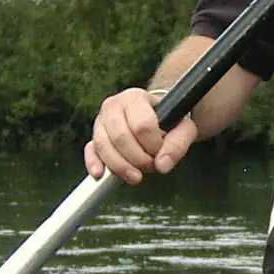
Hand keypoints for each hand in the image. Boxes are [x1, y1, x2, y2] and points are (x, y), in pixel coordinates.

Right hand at [84, 87, 200, 183]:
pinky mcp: (94, 138)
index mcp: (135, 98)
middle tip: (151, 164)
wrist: (156, 118)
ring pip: (103, 146)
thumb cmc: (169, 121)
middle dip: (138, 158)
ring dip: (121, 166)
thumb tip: (162, 165)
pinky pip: (90, 151)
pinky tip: (100, 174)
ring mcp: (101, 122)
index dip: (153, 145)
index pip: (142, 126)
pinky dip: (94, 163)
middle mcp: (113, 106)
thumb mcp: (183, 128)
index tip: (161, 150)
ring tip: (137, 175)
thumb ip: (178, 144)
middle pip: (120, 137)